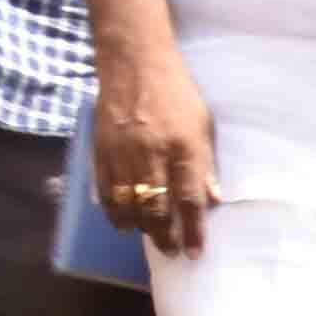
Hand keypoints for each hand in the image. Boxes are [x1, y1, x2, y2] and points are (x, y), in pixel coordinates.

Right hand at [93, 38, 219, 253]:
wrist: (134, 63)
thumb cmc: (176, 93)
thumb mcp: (203, 125)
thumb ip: (206, 165)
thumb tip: (214, 201)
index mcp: (183, 148)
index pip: (189, 200)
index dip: (192, 231)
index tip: (194, 252)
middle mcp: (152, 155)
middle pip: (156, 209)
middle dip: (164, 236)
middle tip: (171, 251)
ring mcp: (123, 154)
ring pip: (128, 205)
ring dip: (140, 227)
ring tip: (150, 235)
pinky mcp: (101, 151)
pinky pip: (106, 192)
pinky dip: (114, 212)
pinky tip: (124, 222)